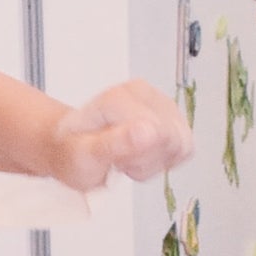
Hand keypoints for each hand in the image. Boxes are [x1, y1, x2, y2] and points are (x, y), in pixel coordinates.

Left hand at [48, 79, 192, 191]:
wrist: (70, 148)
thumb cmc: (73, 152)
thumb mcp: (84, 156)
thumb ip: (114, 143)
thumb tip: (147, 131)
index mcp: (120, 96)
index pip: (158, 133)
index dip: (139, 157)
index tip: (115, 159)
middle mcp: (144, 93)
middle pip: (172, 139)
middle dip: (147, 161)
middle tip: (119, 160)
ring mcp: (160, 103)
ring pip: (182, 144)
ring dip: (155, 162)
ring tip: (127, 158)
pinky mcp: (172, 118)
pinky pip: (184, 148)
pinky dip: (163, 161)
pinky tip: (140, 157)